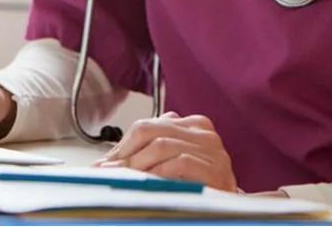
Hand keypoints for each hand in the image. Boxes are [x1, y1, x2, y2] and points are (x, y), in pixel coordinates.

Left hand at [91, 112, 237, 192]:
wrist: (227, 208)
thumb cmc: (197, 186)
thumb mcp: (170, 164)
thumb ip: (146, 155)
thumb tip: (105, 165)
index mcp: (191, 124)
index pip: (147, 126)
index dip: (122, 146)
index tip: (104, 165)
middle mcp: (204, 132)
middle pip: (152, 132)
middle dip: (126, 155)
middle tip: (109, 173)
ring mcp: (213, 149)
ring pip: (163, 146)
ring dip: (138, 165)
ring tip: (125, 180)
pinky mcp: (217, 169)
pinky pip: (180, 163)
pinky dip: (158, 173)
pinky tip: (148, 184)